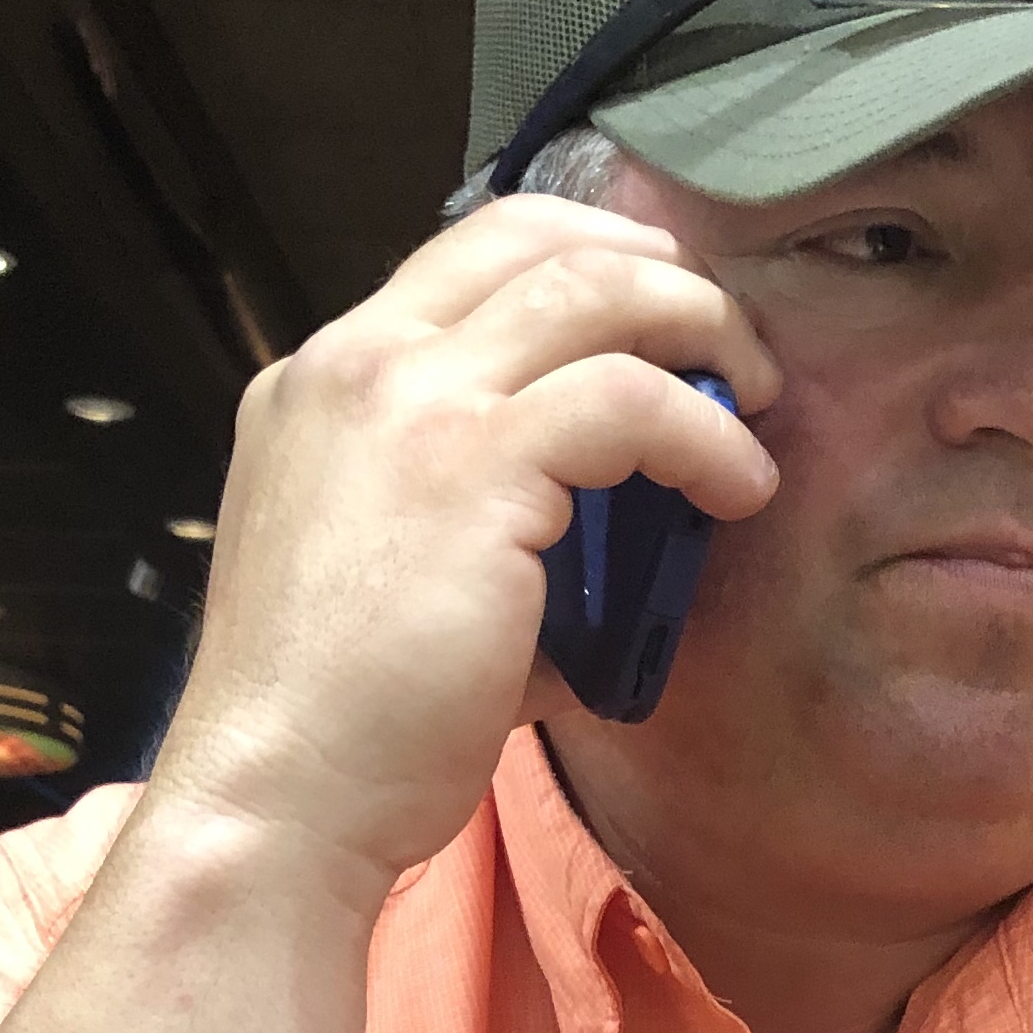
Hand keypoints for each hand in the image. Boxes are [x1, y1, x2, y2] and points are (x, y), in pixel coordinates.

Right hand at [140, 199, 781, 907]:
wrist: (278, 796)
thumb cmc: (341, 729)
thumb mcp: (393, 582)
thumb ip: (477, 524)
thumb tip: (604, 543)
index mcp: (321, 383)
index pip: (465, 257)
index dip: (582, 262)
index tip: (658, 315)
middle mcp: (355, 365)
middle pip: (532, 236)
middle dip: (653, 268)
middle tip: (726, 339)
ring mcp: (409, 402)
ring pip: (593, 291)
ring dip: (699, 327)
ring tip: (754, 399)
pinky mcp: (473, 466)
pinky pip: (629, 398)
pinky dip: (705, 433)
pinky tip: (738, 487)